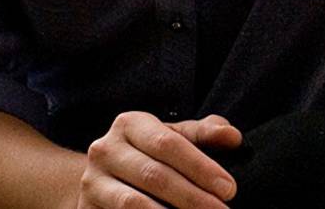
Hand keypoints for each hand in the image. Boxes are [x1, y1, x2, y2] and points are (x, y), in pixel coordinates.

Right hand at [77, 112, 242, 207]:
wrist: (102, 182)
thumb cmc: (149, 156)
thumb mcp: (173, 138)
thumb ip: (204, 134)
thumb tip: (233, 137)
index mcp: (129, 124)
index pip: (169, 143)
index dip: (201, 167)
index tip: (230, 189)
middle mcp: (105, 150)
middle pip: (155, 176)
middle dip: (193, 198)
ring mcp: (91, 183)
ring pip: (134, 204)